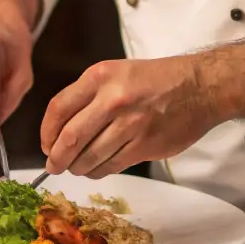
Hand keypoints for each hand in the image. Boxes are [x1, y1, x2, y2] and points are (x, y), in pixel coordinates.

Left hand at [40, 56, 222, 178]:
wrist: (199, 87)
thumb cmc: (154, 80)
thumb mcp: (115, 72)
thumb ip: (88, 96)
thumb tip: (60, 131)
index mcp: (100, 77)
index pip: (58, 109)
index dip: (46, 132)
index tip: (46, 144)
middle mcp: (112, 99)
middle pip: (70, 138)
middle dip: (57, 158)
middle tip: (53, 166)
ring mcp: (130, 124)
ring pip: (90, 157)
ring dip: (77, 168)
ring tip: (75, 168)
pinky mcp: (145, 145)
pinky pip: (111, 166)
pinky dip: (99, 171)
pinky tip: (97, 168)